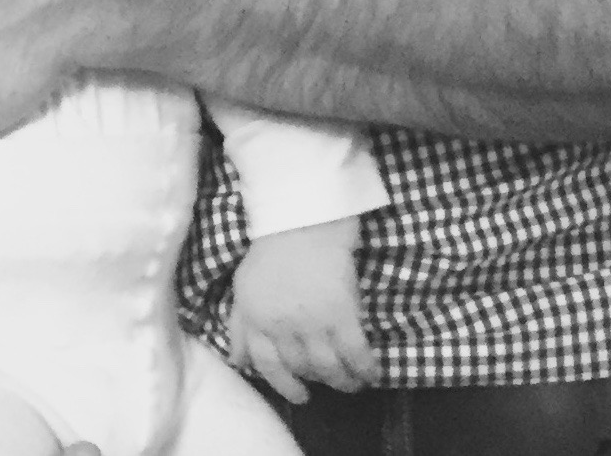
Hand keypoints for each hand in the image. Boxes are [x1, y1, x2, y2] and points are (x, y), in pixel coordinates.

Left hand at [227, 221, 376, 399]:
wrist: (302, 215)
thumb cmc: (271, 248)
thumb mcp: (244, 286)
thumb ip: (239, 326)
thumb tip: (238, 363)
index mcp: (255, 318)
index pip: (266, 365)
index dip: (284, 385)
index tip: (301, 396)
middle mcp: (281, 326)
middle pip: (302, 367)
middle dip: (318, 379)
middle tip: (331, 380)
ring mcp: (312, 322)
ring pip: (329, 368)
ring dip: (343, 381)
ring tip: (352, 382)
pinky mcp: (341, 313)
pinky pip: (356, 353)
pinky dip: (365, 368)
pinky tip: (371, 372)